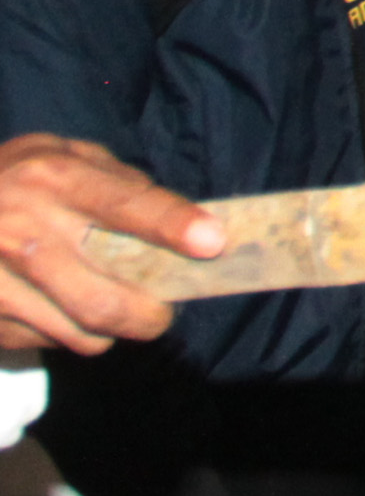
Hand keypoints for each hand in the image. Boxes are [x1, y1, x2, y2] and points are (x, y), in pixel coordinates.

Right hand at [0, 135, 221, 351]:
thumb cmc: (13, 177)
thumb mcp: (61, 154)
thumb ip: (117, 180)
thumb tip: (178, 218)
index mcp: (52, 179)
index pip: (124, 206)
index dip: (173, 226)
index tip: (213, 243)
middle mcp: (24, 232)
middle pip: (106, 299)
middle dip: (151, 316)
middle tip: (163, 312)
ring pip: (82, 332)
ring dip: (113, 330)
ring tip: (116, 310)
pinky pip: (48, 341)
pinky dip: (71, 333)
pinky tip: (64, 308)